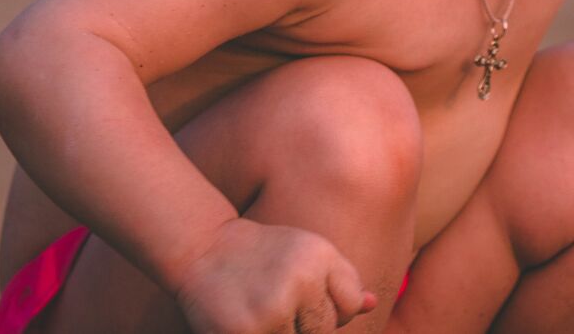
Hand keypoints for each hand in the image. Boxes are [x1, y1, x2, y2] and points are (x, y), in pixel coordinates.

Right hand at [175, 218, 376, 333]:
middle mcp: (302, 277)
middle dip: (304, 326)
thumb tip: (370, 304)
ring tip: (262, 313)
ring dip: (282, 333)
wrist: (202, 248)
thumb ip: (339, 281)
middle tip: (276, 305)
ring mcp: (275, 305)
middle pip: (326, 329)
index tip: (303, 301)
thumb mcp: (305, 254)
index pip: (349, 304)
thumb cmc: (261, 255)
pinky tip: (248, 324)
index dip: (330, 311)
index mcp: (321, 255)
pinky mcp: (248, 330)